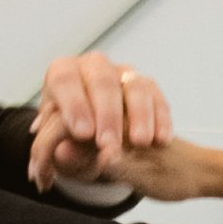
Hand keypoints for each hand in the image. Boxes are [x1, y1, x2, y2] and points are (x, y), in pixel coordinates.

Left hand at [25, 53, 174, 192]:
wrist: (95, 146)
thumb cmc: (72, 146)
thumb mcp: (64, 157)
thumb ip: (65, 155)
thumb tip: (67, 153)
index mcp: (62, 74)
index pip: (64, 78)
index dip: (74, 104)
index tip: (83, 134)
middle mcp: (93, 67)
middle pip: (102, 79)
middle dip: (107, 114)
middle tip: (109, 145)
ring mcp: (123, 74)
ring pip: (135, 85)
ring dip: (139, 115)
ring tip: (140, 142)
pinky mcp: (147, 86)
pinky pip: (156, 96)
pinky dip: (160, 118)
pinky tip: (160, 140)